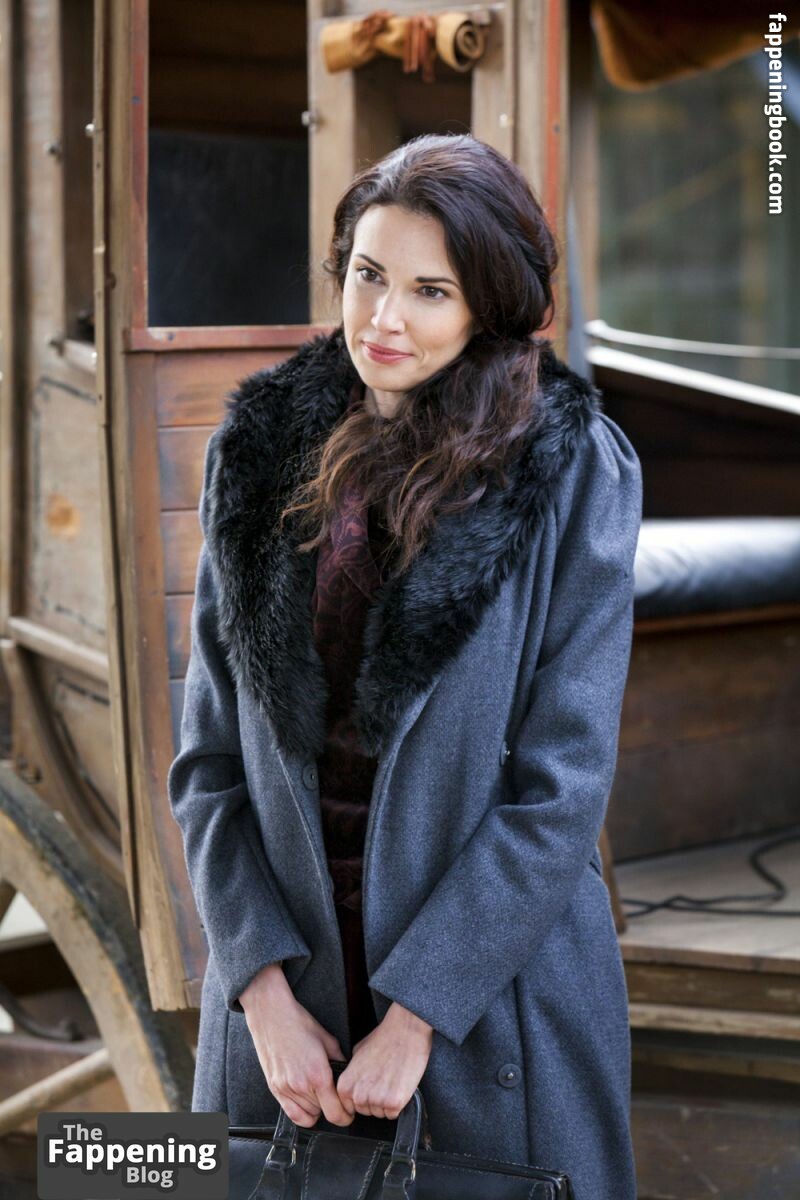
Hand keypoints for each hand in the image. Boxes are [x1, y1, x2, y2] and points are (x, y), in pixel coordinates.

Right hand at [240, 964, 353, 1128]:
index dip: (347, 1116)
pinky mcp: (275, 1089)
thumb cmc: (299, 1023)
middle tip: (335, 1096)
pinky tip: (307, 1101)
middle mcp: (302, 1085)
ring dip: (318, 1108)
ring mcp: (286, 1089)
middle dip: (333, 1108)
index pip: (336, 1113)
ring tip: (320, 1093)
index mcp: (318, 1074)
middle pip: (324, 1114)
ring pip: (309, 1115)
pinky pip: (292, 1115)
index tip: (349, 1112)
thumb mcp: (328, 1040)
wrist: (272, 1015)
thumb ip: (340, 1061)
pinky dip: (303, 1113)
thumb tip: (348, 1076)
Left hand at [336, 1002, 433, 1119]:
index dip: (361, 1098)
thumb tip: (352, 1082)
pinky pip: (393, 1114)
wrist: (405, 1031)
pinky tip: (399, 1085)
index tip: (369, 1089)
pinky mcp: (394, 1103)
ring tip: (392, 1079)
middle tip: (383, 1080)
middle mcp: (358, 1095)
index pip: (349, 1107)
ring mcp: (376, 1100)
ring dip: (386, 1102)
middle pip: (365, 1111)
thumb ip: (351, 1072)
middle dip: (374, 1100)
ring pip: (380, 1113)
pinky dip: (398, 1104)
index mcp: (345, 1084)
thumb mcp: (357, 1052)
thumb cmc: (384, 1038)